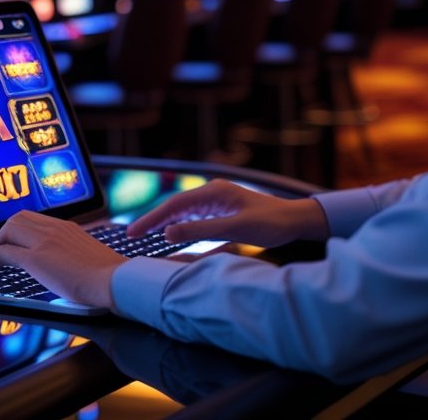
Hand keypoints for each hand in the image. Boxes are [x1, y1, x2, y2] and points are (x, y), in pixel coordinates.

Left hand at [0, 210, 126, 308]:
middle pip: (17, 219)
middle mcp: (55, 229)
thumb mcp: (92, 259)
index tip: (16, 245)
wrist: (116, 282)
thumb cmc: (111, 279)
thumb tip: (75, 271)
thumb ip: (78, 258)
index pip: (35, 219)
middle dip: (4, 235)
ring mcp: (44, 242)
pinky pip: (5, 252)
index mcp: (68, 228)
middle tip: (0, 254)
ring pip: (8, 230)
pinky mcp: (37, 259)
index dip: (19, 230)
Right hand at [126, 179, 328, 247]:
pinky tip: (171, 235)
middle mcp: (212, 193)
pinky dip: (179, 226)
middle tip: (131, 236)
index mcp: (212, 191)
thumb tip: (168, 232)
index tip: (133, 232)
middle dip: (152, 220)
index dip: (151, 219)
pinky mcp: (222, 211)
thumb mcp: (234, 228)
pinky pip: (194, 218)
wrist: (296, 221)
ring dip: (164, 223)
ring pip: (183, 212)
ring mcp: (217, 201)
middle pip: (174, 207)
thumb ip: (200, 230)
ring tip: (144, 236)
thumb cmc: (270, 223)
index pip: (173, 205)